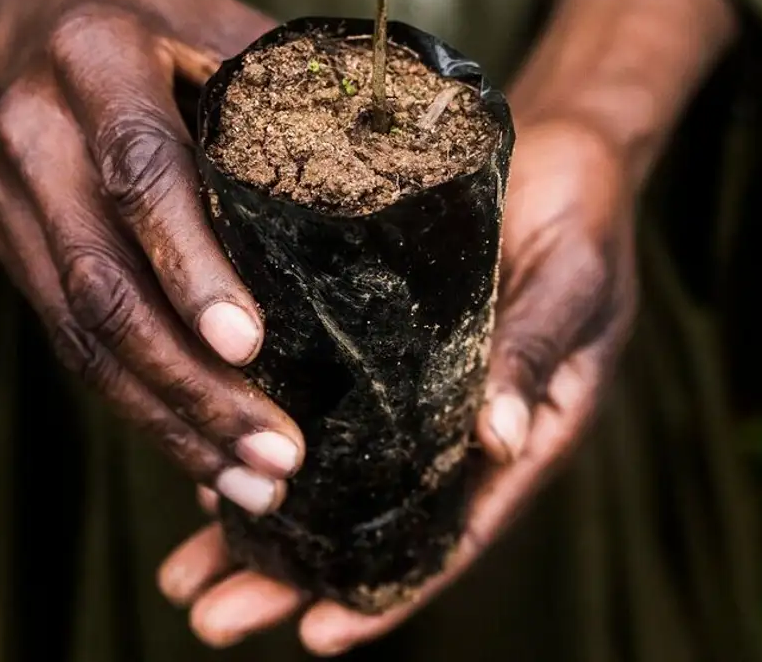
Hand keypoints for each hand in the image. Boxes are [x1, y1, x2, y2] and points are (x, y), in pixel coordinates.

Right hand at [0, 0, 305, 515]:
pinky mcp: (9, 249)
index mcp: (94, 57)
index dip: (189, 262)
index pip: (139, 169)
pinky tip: (204, 455)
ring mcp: (10, 198)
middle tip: (277, 452)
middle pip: (102, 279)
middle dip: (190, 379)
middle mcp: (33, 132)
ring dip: (168, 417)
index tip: (250, 344)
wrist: (51, 12)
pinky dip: (141, 406)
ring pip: (82, 334)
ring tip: (254, 481)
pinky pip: (73, 345)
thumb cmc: (173, 22)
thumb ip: (299, 87)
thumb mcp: (232, 23)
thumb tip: (420, 162)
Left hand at [151, 0, 736, 652]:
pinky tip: (199, 465)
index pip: (446, 539)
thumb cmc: (582, 218)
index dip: (383, 595)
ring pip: (325, 478)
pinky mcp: (370, 344)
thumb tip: (500, 440)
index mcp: (516, 438)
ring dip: (254, 525)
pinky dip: (258, 435)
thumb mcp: (571, 283)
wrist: (561, 148)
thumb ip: (535, 353)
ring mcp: (407, 392)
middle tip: (209, 618)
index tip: (316, 638)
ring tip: (179, 576)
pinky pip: (310, 406)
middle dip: (288, 578)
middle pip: (366, 529)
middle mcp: (452, 431)